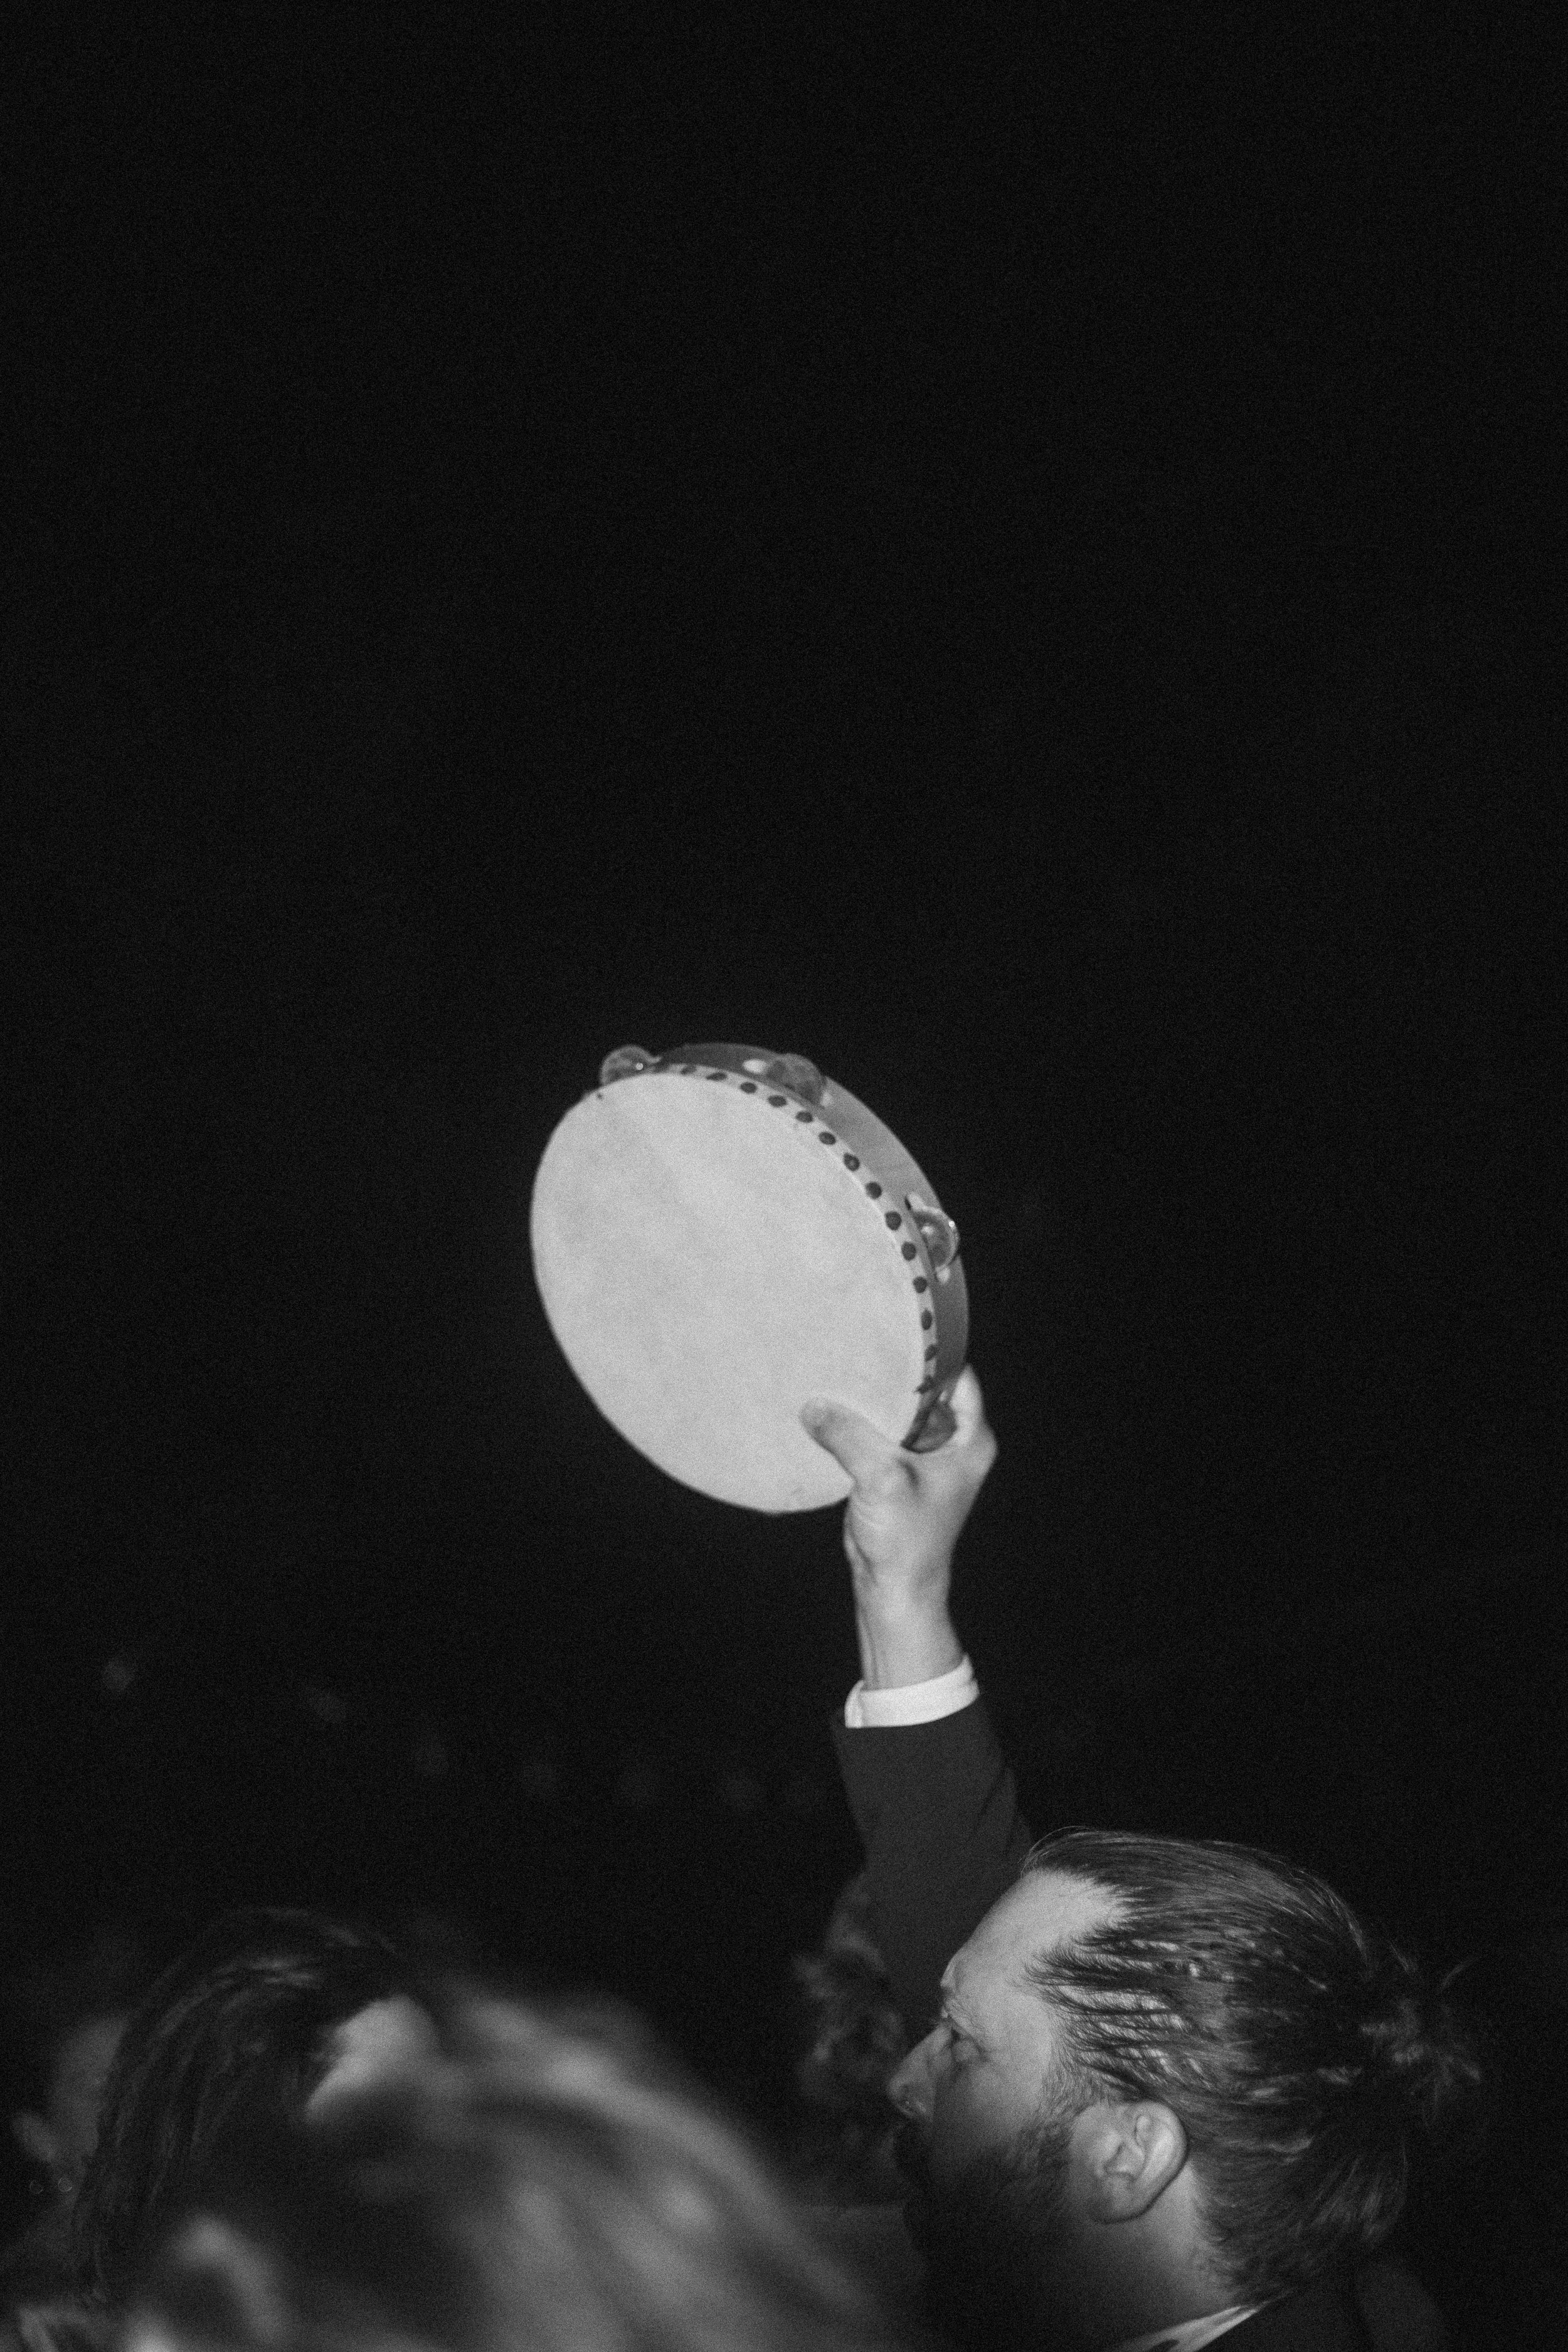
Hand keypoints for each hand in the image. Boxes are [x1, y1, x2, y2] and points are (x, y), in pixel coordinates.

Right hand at [800, 1367, 996, 1686]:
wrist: (895, 1590)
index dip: (927, 1349)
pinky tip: (830, 1406)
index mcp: (969, 1439)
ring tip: (838, 1369)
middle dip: (890, 1371)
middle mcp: (951, 1443)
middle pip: (922, 1389)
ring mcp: (922, 1457)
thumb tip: (814, 1405)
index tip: (894, 1324)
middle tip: (857, 1340)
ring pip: (895, 1411)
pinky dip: (857, 1422)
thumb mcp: (882, 1480)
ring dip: (869, 1398)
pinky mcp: (895, 1470)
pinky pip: (877, 1433)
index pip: (955, 1374)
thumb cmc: (907, 1541)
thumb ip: (849, 1436)